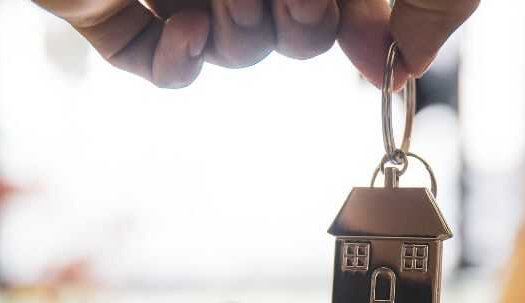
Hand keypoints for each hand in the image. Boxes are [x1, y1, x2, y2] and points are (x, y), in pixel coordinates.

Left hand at [33, 0, 479, 87]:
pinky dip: (180, 66)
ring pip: (238, 51)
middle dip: (305, 30)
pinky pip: (159, 67)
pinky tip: (189, 29)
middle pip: (299, 38)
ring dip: (246, 38)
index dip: (368, 42)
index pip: (351, 16)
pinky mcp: (125, 0)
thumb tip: (399, 74)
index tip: (380, 66)